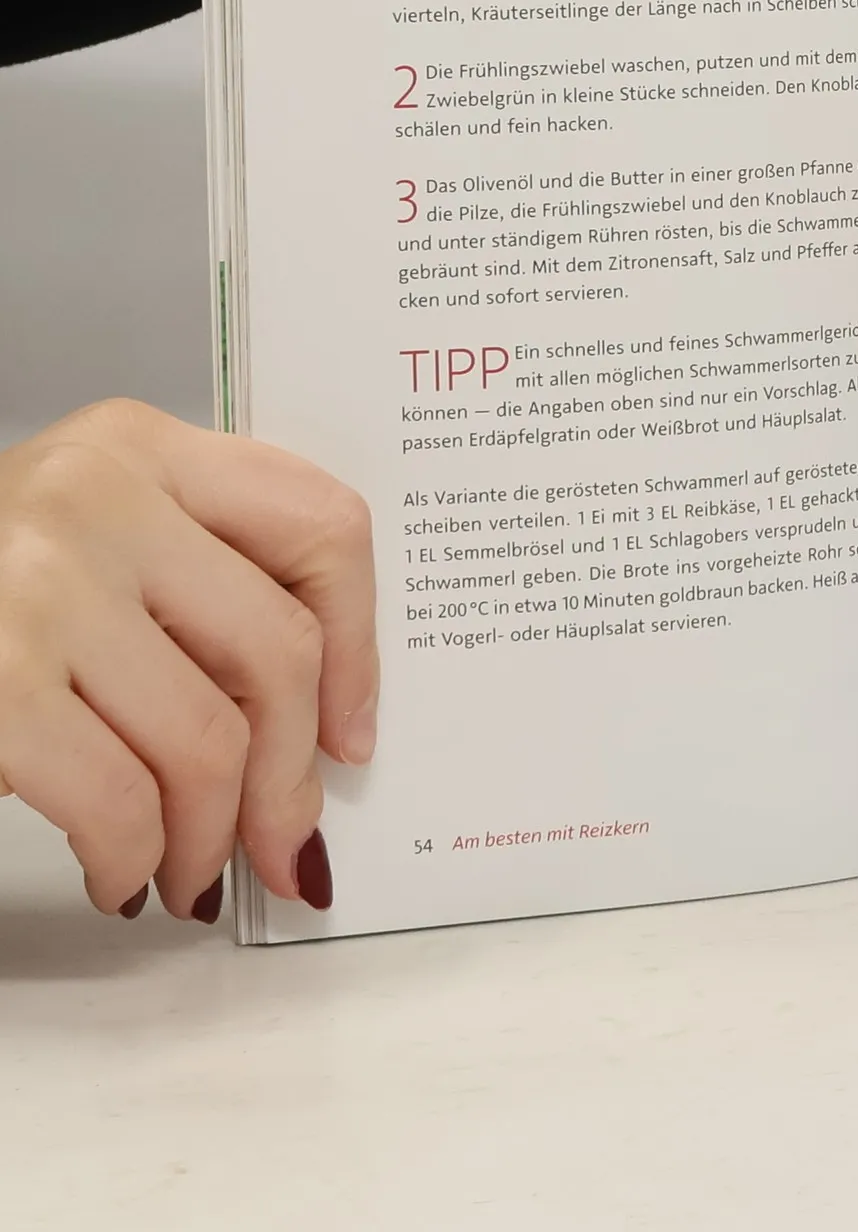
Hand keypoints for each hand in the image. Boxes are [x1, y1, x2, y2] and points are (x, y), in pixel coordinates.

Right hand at [0, 401, 375, 919]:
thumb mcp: (88, 534)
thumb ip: (196, 580)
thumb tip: (322, 724)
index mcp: (139, 443)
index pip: (322, 522)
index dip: (359, 645)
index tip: (350, 731)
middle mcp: (96, 493)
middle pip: (277, 650)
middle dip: (290, 778)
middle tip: (283, 842)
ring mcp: (40, 584)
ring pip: (208, 739)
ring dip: (212, 838)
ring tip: (189, 871)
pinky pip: (120, 799)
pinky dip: (135, 857)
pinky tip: (123, 872)